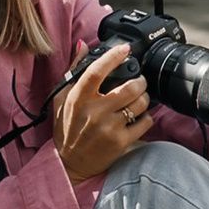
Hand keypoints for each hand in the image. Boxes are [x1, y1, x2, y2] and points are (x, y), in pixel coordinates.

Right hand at [54, 41, 151, 183]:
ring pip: (140, 103)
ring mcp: (109, 128)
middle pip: (130, 87)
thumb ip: (73, 71)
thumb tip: (82, 45)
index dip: (112, 57)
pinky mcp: (120, 142)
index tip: (124, 48)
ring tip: (138, 100)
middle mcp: (94, 112)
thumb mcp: (62, 99)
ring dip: (144, 98)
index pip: (96, 71)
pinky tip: (139, 117)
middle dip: (139, 81)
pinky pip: (145, 122)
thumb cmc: (67, 129)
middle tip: (138, 82)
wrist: (70, 163)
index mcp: (78, 98)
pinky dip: (147, 117)